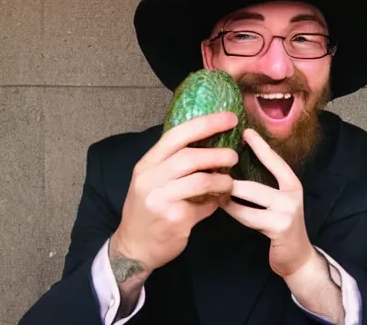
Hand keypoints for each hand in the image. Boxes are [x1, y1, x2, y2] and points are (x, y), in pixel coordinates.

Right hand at [111, 111, 238, 272]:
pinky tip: (219, 201)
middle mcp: (150, 178)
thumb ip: (174, 163)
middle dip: (218, 154)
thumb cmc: (147, 208)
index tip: (229, 118)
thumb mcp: (152, 179)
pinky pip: (203, 205)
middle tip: (233, 156)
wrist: (133, 247)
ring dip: (222, 180)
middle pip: (190, 157)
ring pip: (201, 181)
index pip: (177, 134)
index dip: (206, 123)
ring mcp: (161, 199)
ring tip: (229, 182)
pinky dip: (215, 202)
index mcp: (147, 163)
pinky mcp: (174, 219)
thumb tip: (211, 146)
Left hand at [220, 128, 314, 277]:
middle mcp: (292, 194)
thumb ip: (265, 182)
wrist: (297, 257)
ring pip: (248, 199)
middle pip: (255, 182)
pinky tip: (220, 204)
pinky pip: (247, 216)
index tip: (245, 131)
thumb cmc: (280, 222)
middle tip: (211, 169)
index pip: (274, 160)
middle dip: (231, 178)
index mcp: (292, 183)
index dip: (260, 146)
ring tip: (210, 186)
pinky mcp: (278, 228)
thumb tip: (238, 160)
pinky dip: (232, 210)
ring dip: (227, 194)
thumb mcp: (278, 199)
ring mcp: (286, 212)